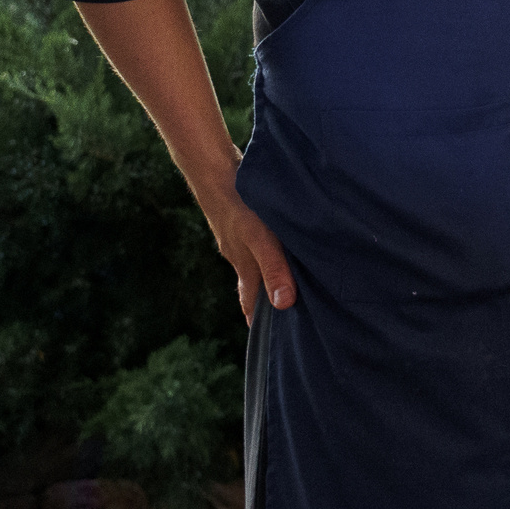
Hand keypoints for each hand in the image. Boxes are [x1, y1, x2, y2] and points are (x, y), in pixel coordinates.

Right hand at [190, 166, 294, 323]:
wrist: (213, 169)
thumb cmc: (239, 206)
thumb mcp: (260, 240)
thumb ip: (273, 269)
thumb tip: (283, 304)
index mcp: (243, 264)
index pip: (249, 301)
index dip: (258, 319)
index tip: (270, 339)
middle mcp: (239, 254)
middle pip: (255, 282)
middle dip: (269, 298)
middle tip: (291, 311)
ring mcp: (238, 236)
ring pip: (257, 260)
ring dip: (273, 270)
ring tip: (296, 278)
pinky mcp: (243, 218)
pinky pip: (259, 240)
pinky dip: (272, 247)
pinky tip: (286, 240)